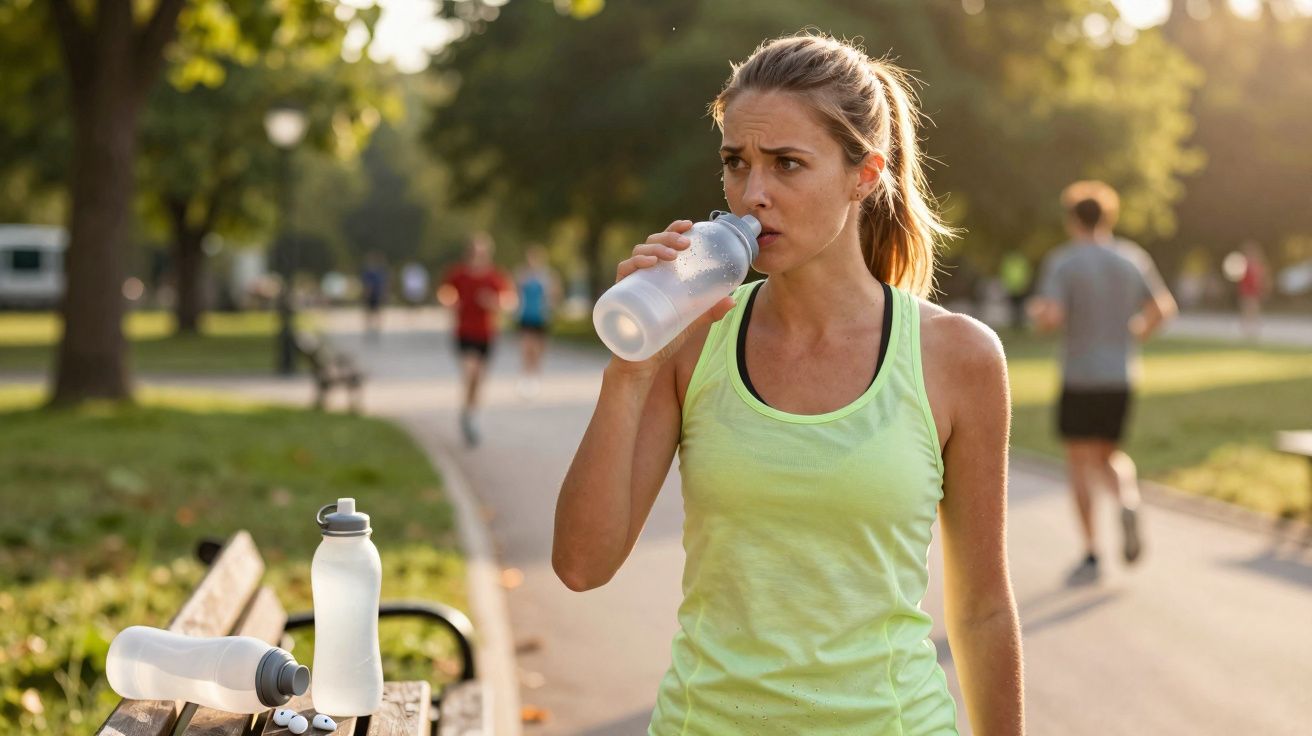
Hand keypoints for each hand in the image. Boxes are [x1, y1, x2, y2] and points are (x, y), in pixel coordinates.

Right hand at [607, 219, 735, 375]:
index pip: (663, 244)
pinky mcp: (620, 296)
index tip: (689, 224)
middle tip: (685, 243)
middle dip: (668, 237)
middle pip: (651, 244)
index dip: (673, 229)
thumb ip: (709, 311)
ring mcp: (630, 284)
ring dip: (656, 247)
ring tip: (673, 254)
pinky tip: (650, 263)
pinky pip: (623, 271)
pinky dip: (635, 264)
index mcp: (656, 275)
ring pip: (638, 253)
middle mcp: (641, 275)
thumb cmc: (662, 340)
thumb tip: (732, 299)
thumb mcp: (690, 323)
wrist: (641, 365)